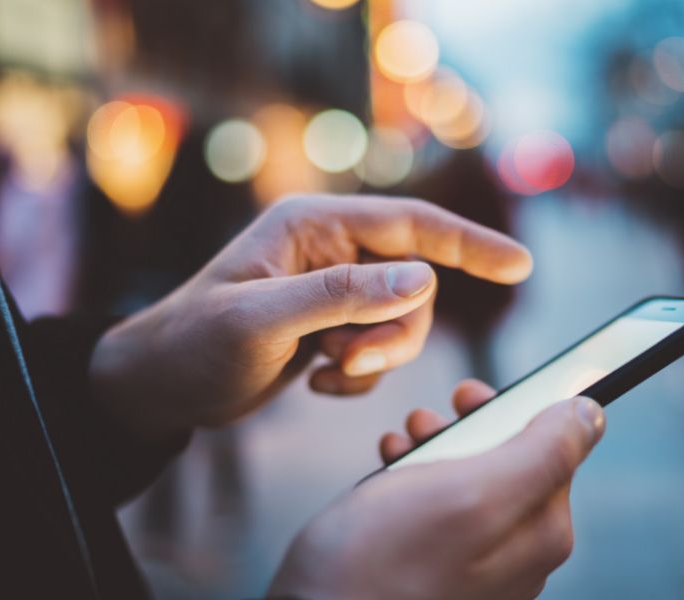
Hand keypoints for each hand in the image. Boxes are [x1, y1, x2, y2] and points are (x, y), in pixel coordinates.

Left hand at [89, 196, 531, 440]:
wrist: (163, 386)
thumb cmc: (194, 344)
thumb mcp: (263, 320)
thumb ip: (342, 296)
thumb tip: (424, 279)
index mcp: (315, 225)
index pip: (412, 226)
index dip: (470, 243)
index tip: (520, 264)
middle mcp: (332, 250)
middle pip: (412, 285)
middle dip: (393, 332)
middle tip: (346, 359)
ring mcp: (334, 289)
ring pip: (401, 322)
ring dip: (374, 356)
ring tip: (325, 370)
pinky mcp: (333, 325)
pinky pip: (379, 349)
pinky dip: (359, 373)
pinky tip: (316, 381)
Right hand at [269, 381, 605, 599]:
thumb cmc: (380, 564)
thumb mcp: (469, 492)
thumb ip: (541, 452)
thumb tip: (591, 415)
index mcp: (539, 531)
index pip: (552, 448)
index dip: (511, 411)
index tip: (469, 398)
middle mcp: (517, 556)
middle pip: (509, 464)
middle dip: (467, 431)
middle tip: (428, 420)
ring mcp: (477, 570)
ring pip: (470, 484)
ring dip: (437, 452)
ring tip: (403, 444)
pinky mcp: (438, 575)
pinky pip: (439, 514)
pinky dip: (415, 483)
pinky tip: (391, 475)